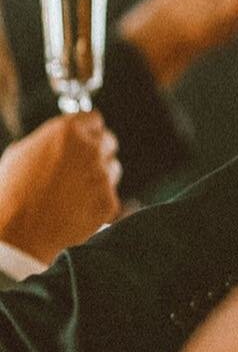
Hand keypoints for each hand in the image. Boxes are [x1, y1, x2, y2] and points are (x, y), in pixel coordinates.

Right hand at [0, 114, 120, 264]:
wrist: (18, 232)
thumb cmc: (12, 193)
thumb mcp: (19, 153)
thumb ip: (46, 140)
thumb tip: (55, 140)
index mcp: (67, 131)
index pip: (94, 119)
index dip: (88, 131)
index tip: (85, 140)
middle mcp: (90, 149)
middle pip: (108, 142)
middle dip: (96, 152)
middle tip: (80, 168)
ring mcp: (102, 176)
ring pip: (112, 168)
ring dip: (99, 176)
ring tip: (73, 192)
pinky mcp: (109, 201)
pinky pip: (109, 197)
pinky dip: (97, 202)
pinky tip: (76, 209)